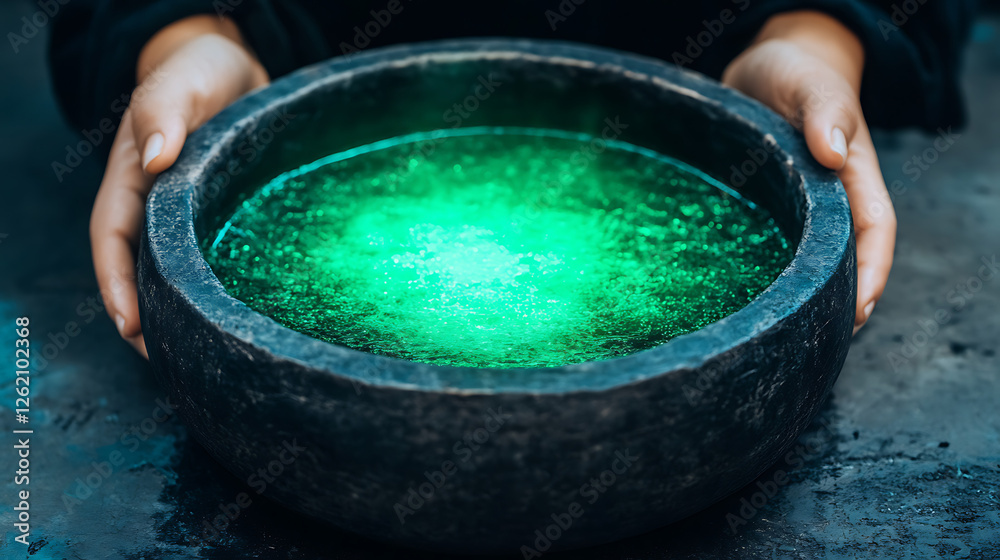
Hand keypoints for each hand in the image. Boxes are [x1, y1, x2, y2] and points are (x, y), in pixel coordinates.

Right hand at [91, 15, 268, 356]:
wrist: (235, 69)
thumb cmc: (201, 73)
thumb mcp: (181, 80)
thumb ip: (164, 109)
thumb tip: (159, 157)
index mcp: (134, 178)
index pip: (113, 239)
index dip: (117, 285)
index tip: (130, 327)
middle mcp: (154, 203)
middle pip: (139, 268)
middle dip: (146, 316)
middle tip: (170, 359)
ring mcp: (186, 214)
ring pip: (174, 271)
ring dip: (179, 310)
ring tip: (203, 352)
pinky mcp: (220, 218)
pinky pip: (210, 260)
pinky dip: (213, 289)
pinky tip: (237, 317)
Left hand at [722, 10, 895, 333]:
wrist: (767, 66)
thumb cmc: (795, 74)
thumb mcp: (810, 84)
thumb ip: (825, 111)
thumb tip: (832, 153)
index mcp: (852, 175)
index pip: (874, 231)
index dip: (871, 273)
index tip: (859, 311)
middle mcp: (830, 198)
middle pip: (846, 257)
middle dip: (840, 299)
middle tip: (816, 340)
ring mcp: (799, 206)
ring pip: (810, 258)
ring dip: (806, 293)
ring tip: (783, 334)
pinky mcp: (767, 208)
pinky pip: (775, 247)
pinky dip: (771, 274)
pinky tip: (749, 300)